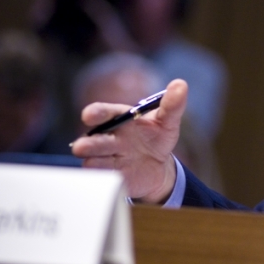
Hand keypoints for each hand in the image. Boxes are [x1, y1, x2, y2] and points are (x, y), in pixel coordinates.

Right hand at [71, 79, 187, 203]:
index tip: (88, 115)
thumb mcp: (168, 121)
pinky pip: (102, 179)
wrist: (158, 166)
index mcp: (118, 119)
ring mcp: (105, 158)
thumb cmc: (157, 137)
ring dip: (94, 161)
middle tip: (83, 146)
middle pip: (92, 140)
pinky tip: (109, 177)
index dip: (95, 113)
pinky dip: (104, 178)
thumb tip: (180, 84)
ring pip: (92, 160)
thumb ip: (172, 105)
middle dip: (88, 143)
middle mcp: (107, 138)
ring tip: (94, 162)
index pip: (103, 113)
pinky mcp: (110, 177)